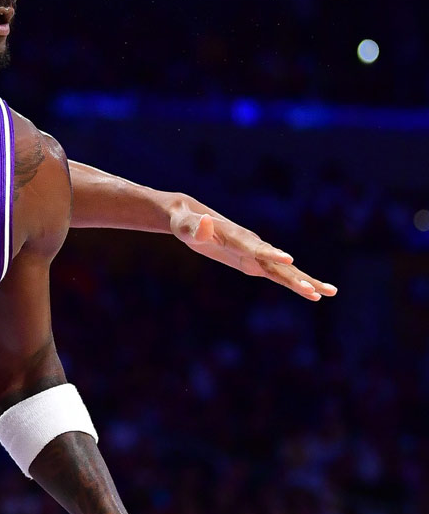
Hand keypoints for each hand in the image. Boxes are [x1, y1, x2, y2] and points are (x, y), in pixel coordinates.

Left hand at [169, 209, 336, 301]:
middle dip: (296, 277)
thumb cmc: (186, 222)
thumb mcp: (184, 226)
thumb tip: (204, 221)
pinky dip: (294, 284)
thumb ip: (193, 226)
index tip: (289, 261)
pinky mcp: (255, 263)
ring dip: (305, 282)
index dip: (270, 254)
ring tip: (329, 293)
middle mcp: (252, 244)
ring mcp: (256, 254)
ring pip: (284, 271)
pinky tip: (313, 295)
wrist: (194, 218)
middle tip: (316, 290)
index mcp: (236, 236)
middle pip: (277, 263)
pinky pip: (278, 276)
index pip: (255, 247)